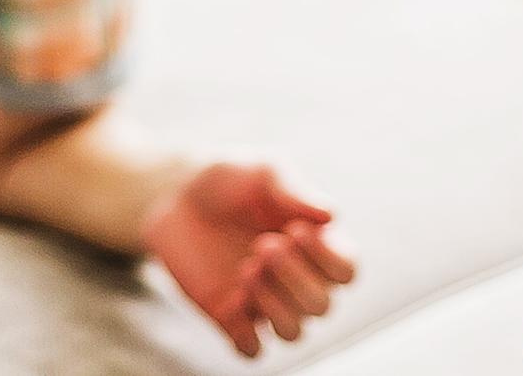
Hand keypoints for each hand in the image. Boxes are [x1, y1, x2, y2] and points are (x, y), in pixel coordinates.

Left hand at [141, 162, 356, 358]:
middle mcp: (296, 278)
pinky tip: (232, 302)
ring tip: (247, 269)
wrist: (177, 195)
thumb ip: (296, 192)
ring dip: (274, 306)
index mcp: (315, 244)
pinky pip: (252, 350)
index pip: (346, 271)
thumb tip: (333, 216)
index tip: (296, 229)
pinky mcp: (231, 317)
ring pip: (294, 333)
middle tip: (262, 245)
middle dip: (295, 279)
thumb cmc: (231, 179)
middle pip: (321, 306)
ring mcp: (264, 301)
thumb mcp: (264, 171)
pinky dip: (247, 335)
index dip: (329, 259)